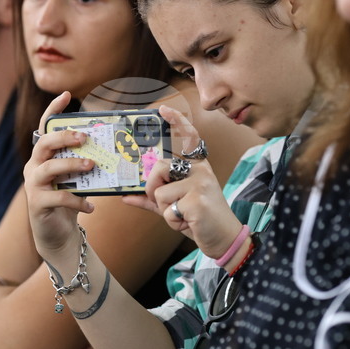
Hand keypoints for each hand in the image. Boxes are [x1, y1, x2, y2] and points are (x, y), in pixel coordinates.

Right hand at [24, 92, 95, 256]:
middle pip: (44, 144)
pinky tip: (92, 206)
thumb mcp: (77, 178)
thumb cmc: (70, 200)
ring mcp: (34, 184)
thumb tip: (113, 148)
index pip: (45, 128)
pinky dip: (78, 200)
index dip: (52, 110)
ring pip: (49, 168)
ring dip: (72, 165)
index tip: (66, 95)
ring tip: (92, 166)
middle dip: (65, 137)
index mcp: (44, 156)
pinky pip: (59, 197)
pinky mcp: (38, 203)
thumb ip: (85, 162)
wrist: (58, 234)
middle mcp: (34, 166)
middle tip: (85, 138)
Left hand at [123, 106, 242, 259]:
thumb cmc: (199, 219)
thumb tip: (125, 196)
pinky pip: (167, 210)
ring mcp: (200, 184)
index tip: (163, 110)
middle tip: (163, 202)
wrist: (224, 239)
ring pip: (159, 192)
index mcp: (197, 167)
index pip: (189, 138)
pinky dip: (172, 222)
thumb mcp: (175, 205)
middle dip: (152, 188)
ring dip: (165, 210)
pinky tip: (188, 222)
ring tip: (183, 216)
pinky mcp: (198, 201)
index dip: (177, 121)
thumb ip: (152, 199)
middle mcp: (201, 170)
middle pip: (159, 167)